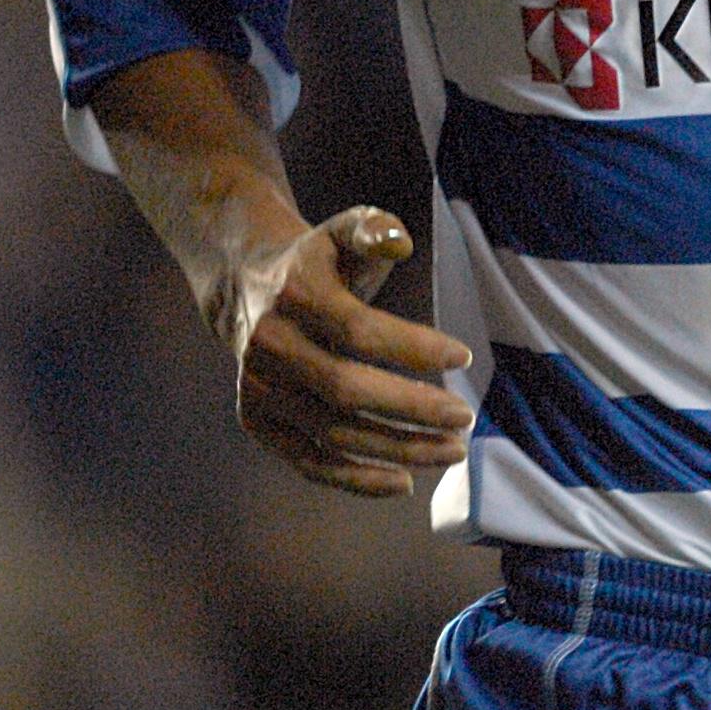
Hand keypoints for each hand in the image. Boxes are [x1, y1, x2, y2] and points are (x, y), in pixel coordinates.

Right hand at [208, 203, 476, 497]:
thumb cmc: (318, 261)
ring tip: (452, 451)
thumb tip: (400, 242)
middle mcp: (269, 346)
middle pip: (345, 390)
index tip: (465, 356)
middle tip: (465, 419)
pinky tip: (404, 481)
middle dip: (412, 408)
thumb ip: (373, 228)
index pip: (357, 330)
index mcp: (295, 296)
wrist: (245, 286)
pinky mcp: (256, 420)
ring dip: (397, 450)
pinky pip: (308, 461)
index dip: (413, 347)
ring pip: (332, 433)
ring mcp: (259, 389)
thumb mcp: (343, 229)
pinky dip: (355, 479)